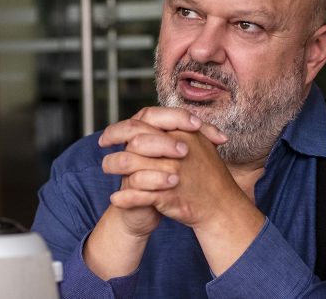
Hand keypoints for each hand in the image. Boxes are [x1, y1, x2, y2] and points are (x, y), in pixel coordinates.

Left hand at [101, 109, 264, 274]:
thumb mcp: (198, 144)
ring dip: (113, 166)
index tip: (109, 135)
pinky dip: (124, 197)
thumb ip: (176, 131)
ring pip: (130, 164)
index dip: (122, 125)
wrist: (221, 206)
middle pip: (135, 139)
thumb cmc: (206, 175)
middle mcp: (177, 149)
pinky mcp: (169, 195)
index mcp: (182, 133)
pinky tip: (115, 197)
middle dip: (114, 142)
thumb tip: (148, 119)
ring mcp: (173, 172)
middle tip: (103, 147)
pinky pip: (139, 194)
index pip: (146, 119)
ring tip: (106, 170)